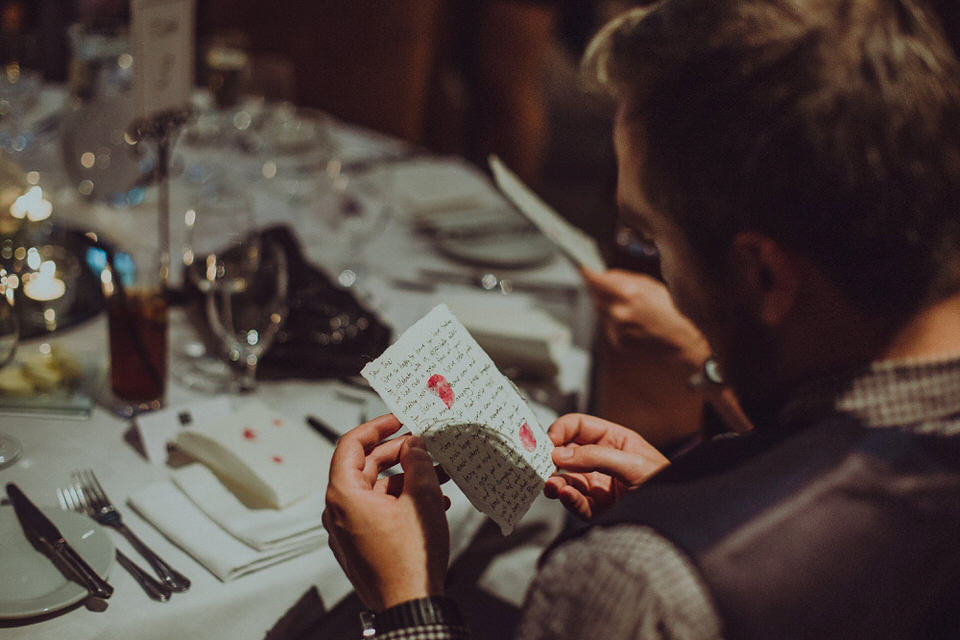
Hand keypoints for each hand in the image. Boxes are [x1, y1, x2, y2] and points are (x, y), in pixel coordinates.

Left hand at [323, 414, 449, 611]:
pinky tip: (434, 503)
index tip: (400, 418)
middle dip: (400, 454)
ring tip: (441, 474)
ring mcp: (348, 531)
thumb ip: (417, 463)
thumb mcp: (422, 499)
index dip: (377, 426)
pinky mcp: (361, 546)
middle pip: (365, 467)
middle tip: (427, 445)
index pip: (351, 444)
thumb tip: (414, 445)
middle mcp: (338, 511)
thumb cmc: (411, 557)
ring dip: (407, 479)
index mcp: (343, 495)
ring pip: (376, 490)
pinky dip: (402, 501)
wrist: (409, 607)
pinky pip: (378, 512)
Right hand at [544, 413, 668, 519]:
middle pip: (567, 454)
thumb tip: (560, 454)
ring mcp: (599, 485)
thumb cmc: (666, 483)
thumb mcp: (633, 464)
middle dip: (553, 459)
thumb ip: (595, 456)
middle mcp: (602, 461)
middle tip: (543, 465)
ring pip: (567, 480)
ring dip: (556, 482)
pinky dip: (568, 500)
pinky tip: (565, 495)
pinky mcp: (598, 509)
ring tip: (552, 484)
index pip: (578, 427)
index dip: (561, 430)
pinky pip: (576, 504)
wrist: (679, 516)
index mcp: (613, 440)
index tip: (549, 442)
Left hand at [581, 267, 708, 367]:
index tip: (582, 268)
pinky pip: (608, 325)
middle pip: (596, 295)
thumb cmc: (671, 311)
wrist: (680, 340)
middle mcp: (618, 312)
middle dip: (603, 290)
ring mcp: (616, 328)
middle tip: (621, 292)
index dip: (587, 273)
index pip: (595, 280)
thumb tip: (604, 274)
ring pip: (601, 310)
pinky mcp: (617, 341)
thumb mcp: (651, 285)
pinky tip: (634, 322)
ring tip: (633, 309)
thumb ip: (624, 279)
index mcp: (628, 293)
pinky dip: (616, 321)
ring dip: (610, 306)